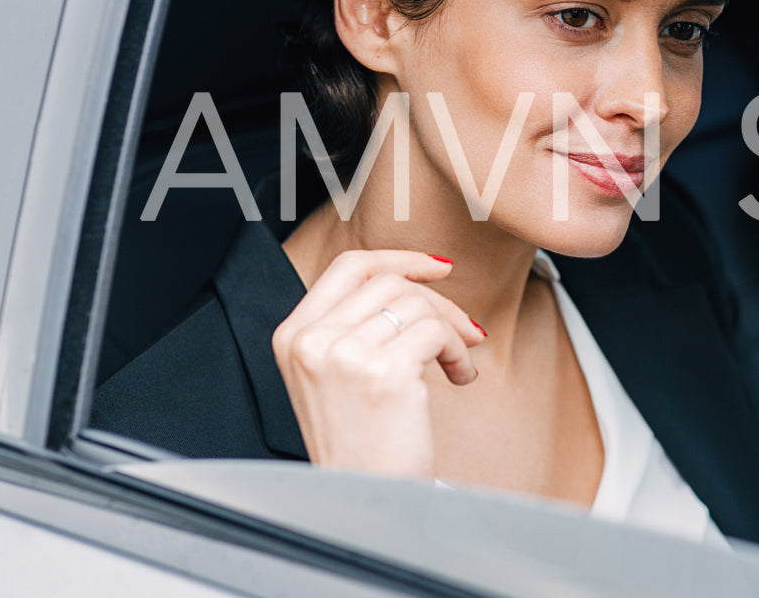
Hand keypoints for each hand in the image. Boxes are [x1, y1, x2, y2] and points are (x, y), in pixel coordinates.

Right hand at [270, 250, 485, 478]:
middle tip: (465, 331)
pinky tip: (459, 378)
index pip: (349, 268)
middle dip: (439, 303)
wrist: (364, 498)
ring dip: (452, 332)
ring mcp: (344, 355)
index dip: (399, 259)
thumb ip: (355, 326)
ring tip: (456, 364)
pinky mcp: (383, 372)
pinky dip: (458, 353)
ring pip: (418, 306)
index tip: (437, 268)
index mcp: (293, 336)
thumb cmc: (360, 442)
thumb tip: (416, 279)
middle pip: (391, 284)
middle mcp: (311, 341)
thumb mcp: (336, 374)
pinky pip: (436, 333)